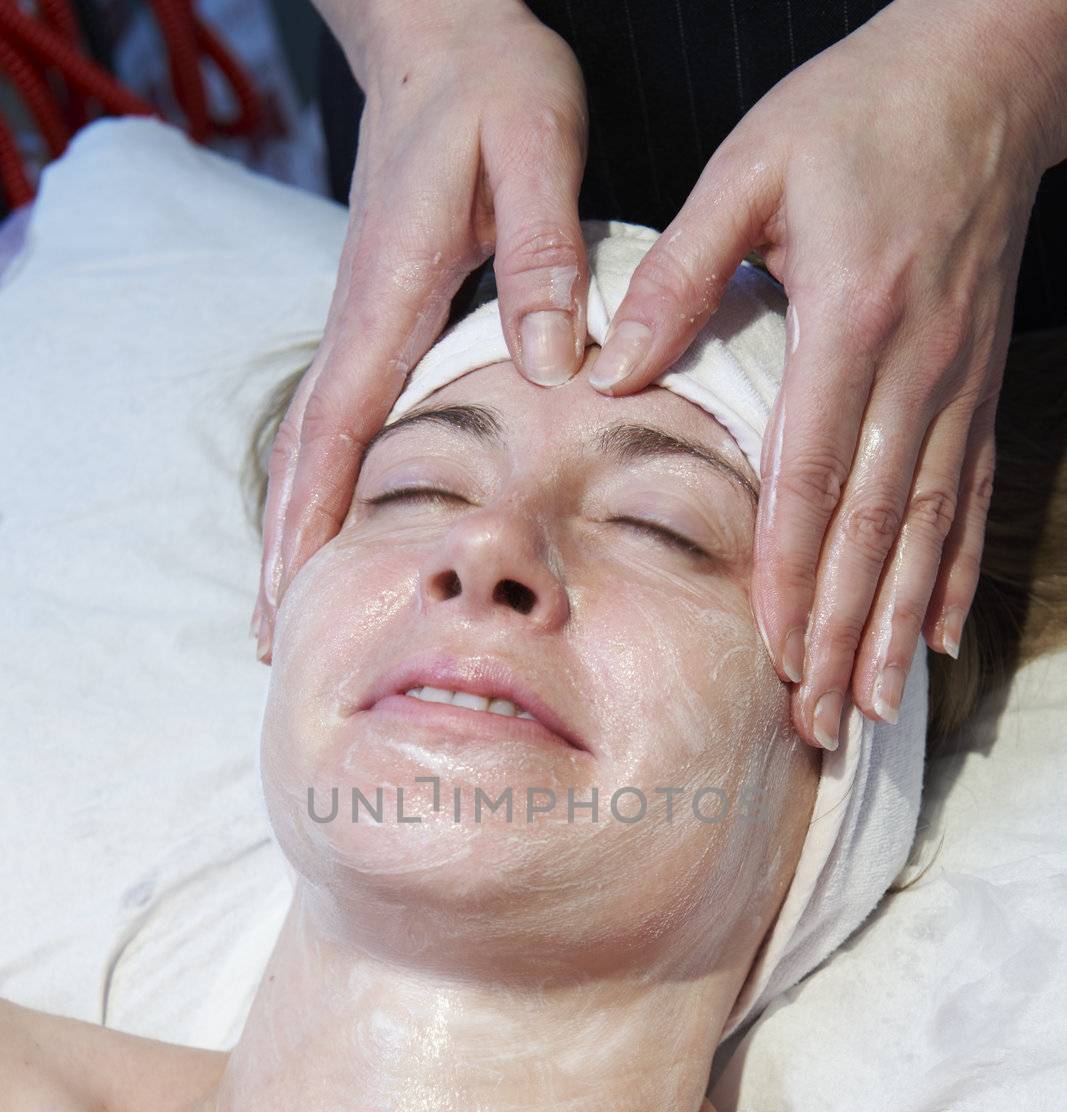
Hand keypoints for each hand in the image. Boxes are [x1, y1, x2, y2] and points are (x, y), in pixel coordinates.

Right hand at [253, 0, 590, 662]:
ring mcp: (366, 320)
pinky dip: (325, 480)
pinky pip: (344, 417)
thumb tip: (556, 365)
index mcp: (391, 292)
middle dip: (283, 547)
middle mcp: (363, 318)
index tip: (292, 593)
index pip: (339, 426)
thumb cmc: (493, 85)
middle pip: (306, 453)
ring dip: (296, 523)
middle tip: (269, 637)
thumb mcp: (536, 145)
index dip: (313, 517)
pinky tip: (336, 523)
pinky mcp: (383, 317)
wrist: (445, 33)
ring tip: (288, 604)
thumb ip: (544, 251)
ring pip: (316, 441)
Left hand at [583, 0, 1056, 749]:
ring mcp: (957, 383)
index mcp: (850, 319)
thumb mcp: (749, 167)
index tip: (770, 652)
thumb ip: (678, 273)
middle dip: (842, 632)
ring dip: (898, 627)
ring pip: (929, 529)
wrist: (985, 72)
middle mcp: (915, 367)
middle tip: (818, 720)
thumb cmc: (856, 112)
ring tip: (873, 708)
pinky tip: (938, 638)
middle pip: (874, 528)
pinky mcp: (978, 384)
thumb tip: (606, 369)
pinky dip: (955, 574)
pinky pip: (972, 496)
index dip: (790, 573)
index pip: (813, 475)